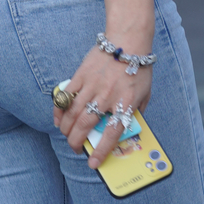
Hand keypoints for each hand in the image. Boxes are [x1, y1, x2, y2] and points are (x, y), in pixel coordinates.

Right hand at [54, 45, 152, 168]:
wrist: (128, 40)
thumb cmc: (138, 68)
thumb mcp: (145, 93)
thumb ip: (136, 111)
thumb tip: (128, 129)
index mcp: (125, 102)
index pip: (111, 133)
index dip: (101, 151)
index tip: (93, 163)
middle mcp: (107, 96)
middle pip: (86, 124)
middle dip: (77, 142)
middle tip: (76, 149)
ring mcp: (92, 85)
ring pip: (73, 112)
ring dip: (66, 129)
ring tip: (66, 136)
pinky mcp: (81, 75)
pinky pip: (66, 96)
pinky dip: (60, 110)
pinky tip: (58, 119)